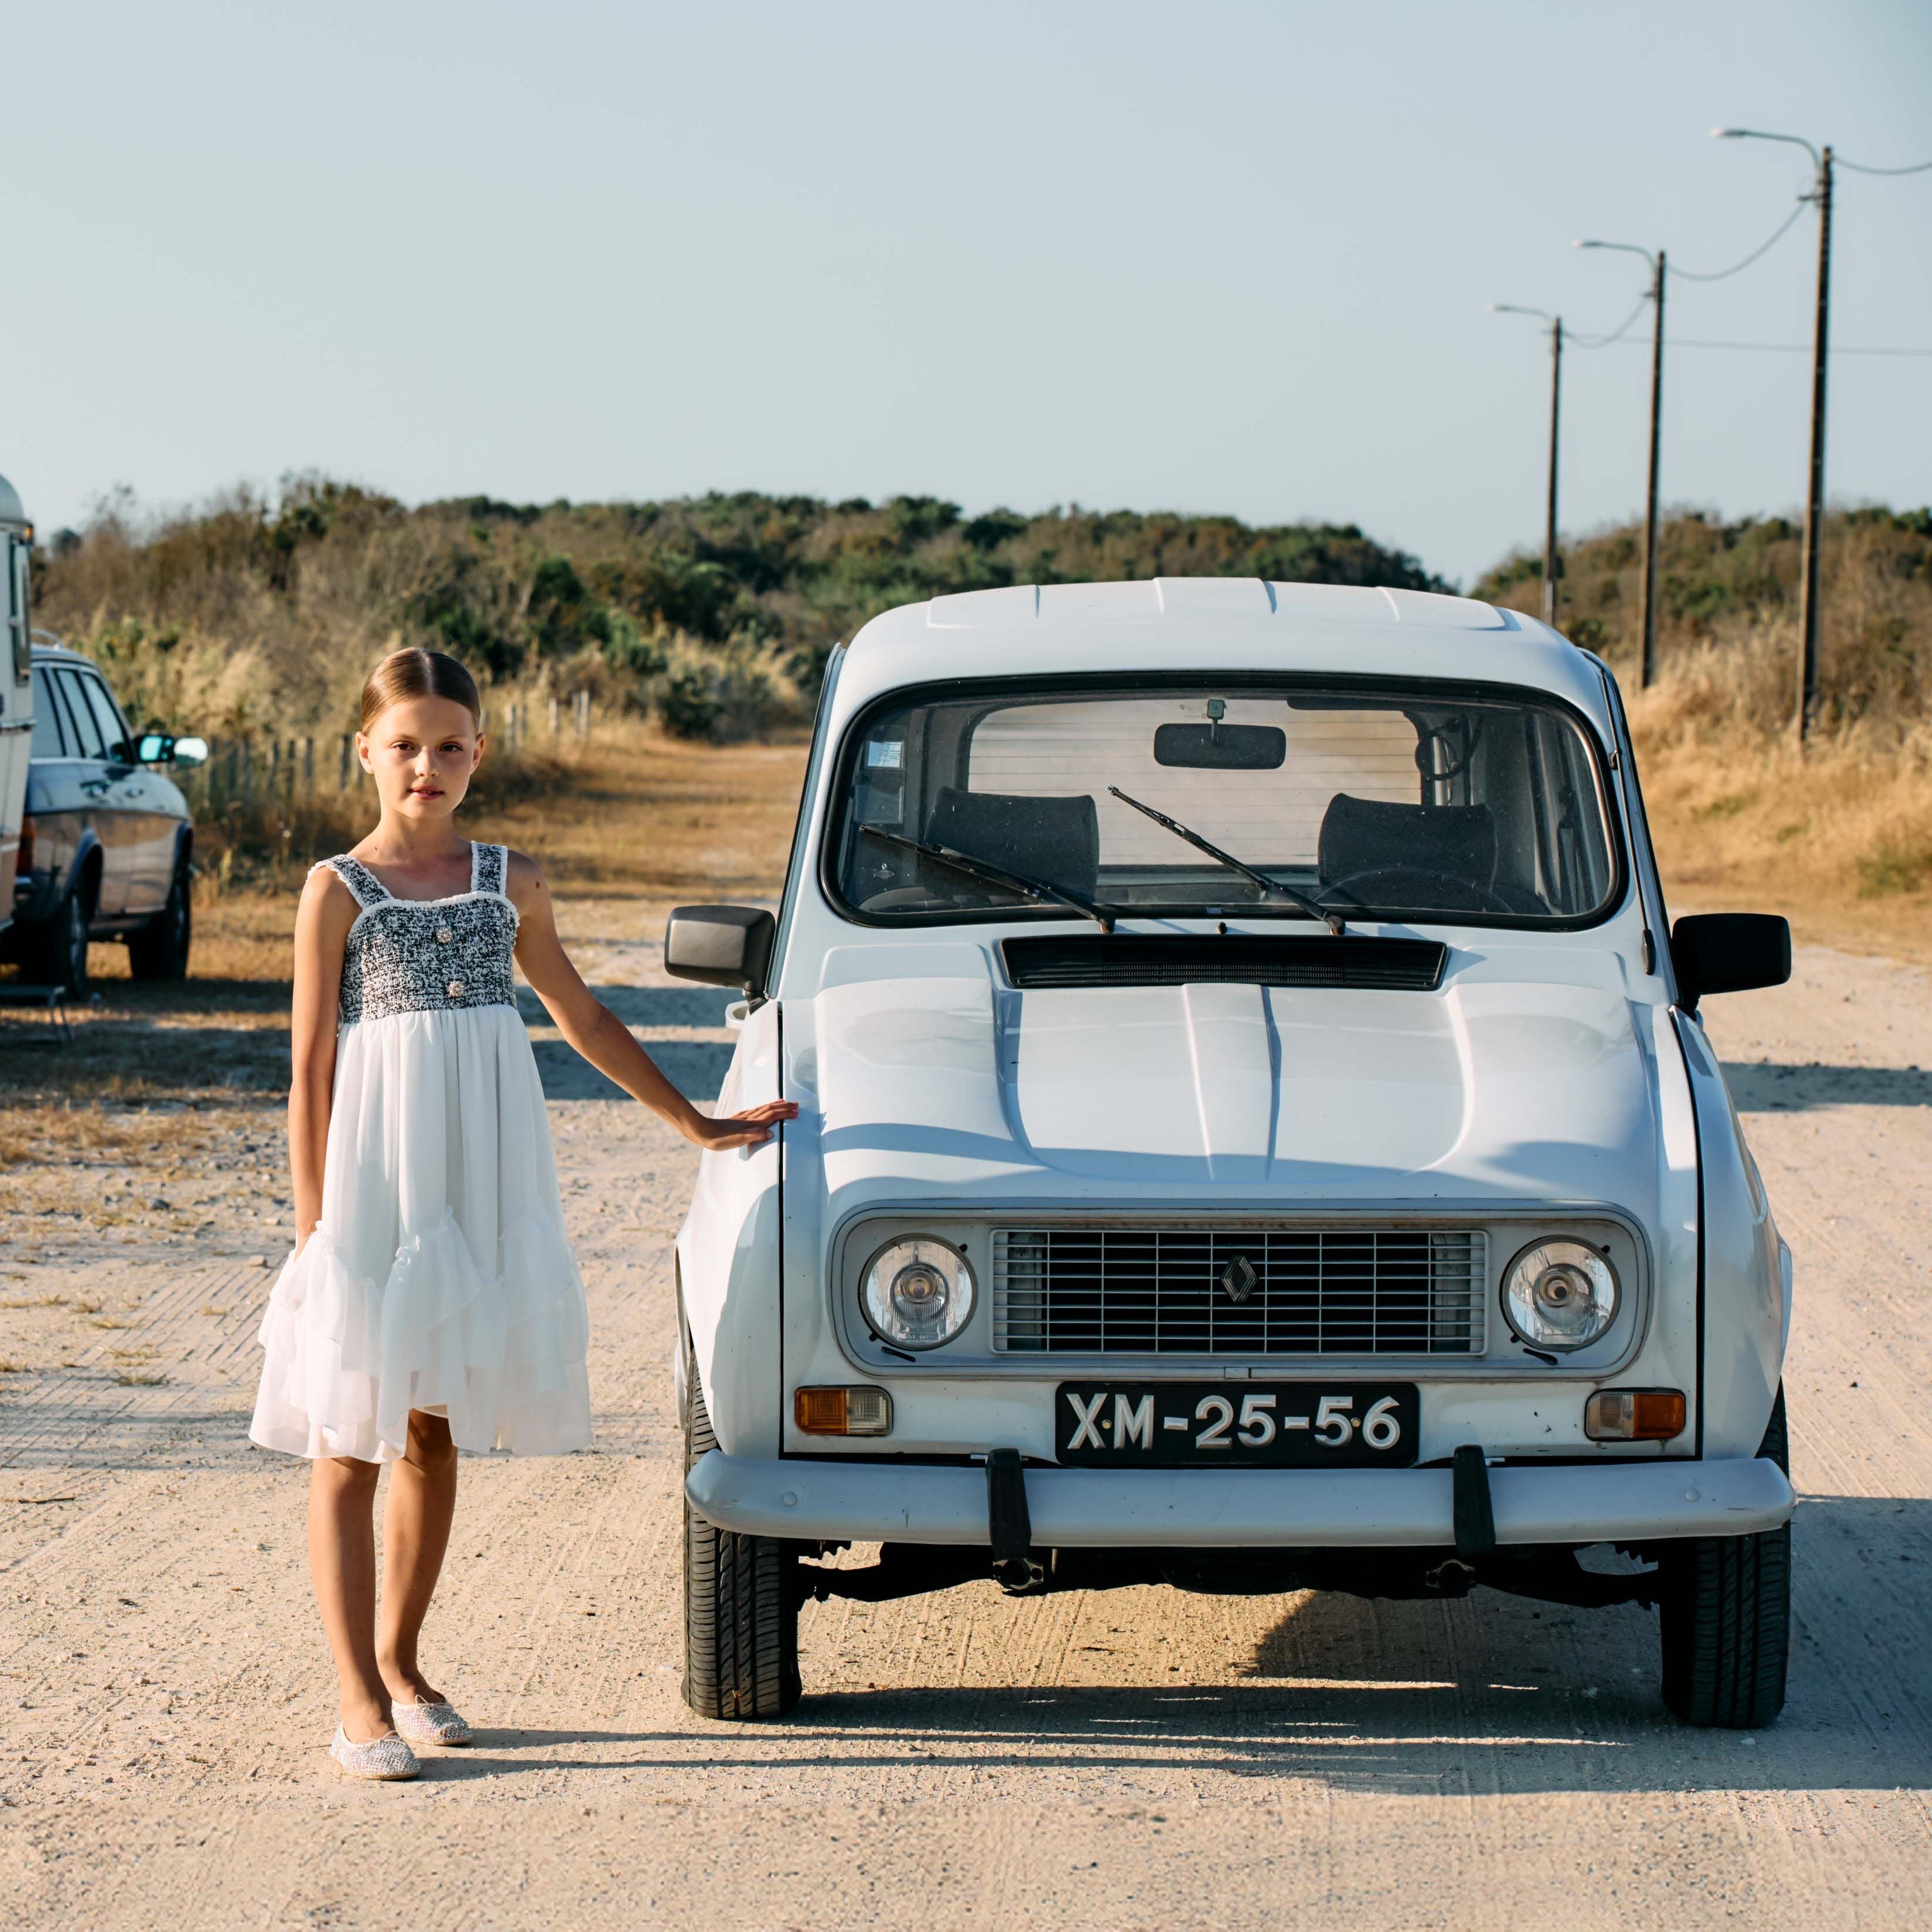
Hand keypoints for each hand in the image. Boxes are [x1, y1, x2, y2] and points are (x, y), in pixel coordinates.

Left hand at [683, 1098, 798, 1150]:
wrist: (701, 1131)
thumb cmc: (718, 1139)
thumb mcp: (737, 1140)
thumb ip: (754, 1136)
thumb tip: (771, 1133)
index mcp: (751, 1124)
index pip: (772, 1116)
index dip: (785, 1113)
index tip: (796, 1111)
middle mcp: (748, 1120)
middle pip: (769, 1110)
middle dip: (783, 1107)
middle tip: (795, 1104)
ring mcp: (742, 1119)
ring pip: (762, 1110)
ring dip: (774, 1106)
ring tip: (782, 1102)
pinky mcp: (735, 1120)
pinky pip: (752, 1112)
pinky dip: (760, 1109)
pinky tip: (758, 1110)